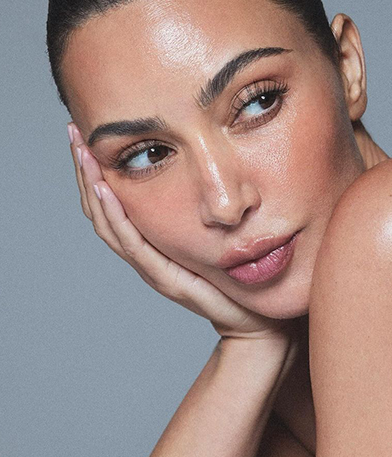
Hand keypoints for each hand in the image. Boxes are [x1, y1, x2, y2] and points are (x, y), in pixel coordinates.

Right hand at [67, 123, 301, 349]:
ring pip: (109, 225)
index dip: (95, 173)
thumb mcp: (211, 236)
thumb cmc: (235, 278)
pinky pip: (134, 244)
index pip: (111, 204)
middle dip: (85, 171)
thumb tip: (202, 169)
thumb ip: (199, 212)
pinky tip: (106, 189)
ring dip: (93, 186)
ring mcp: (152, 268)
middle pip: (101, 211)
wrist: (253, 321)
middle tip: (73, 134)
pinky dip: (116, 216)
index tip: (85, 138)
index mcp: (151, 244)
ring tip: (82, 153)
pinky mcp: (166, 279)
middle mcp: (144, 255)